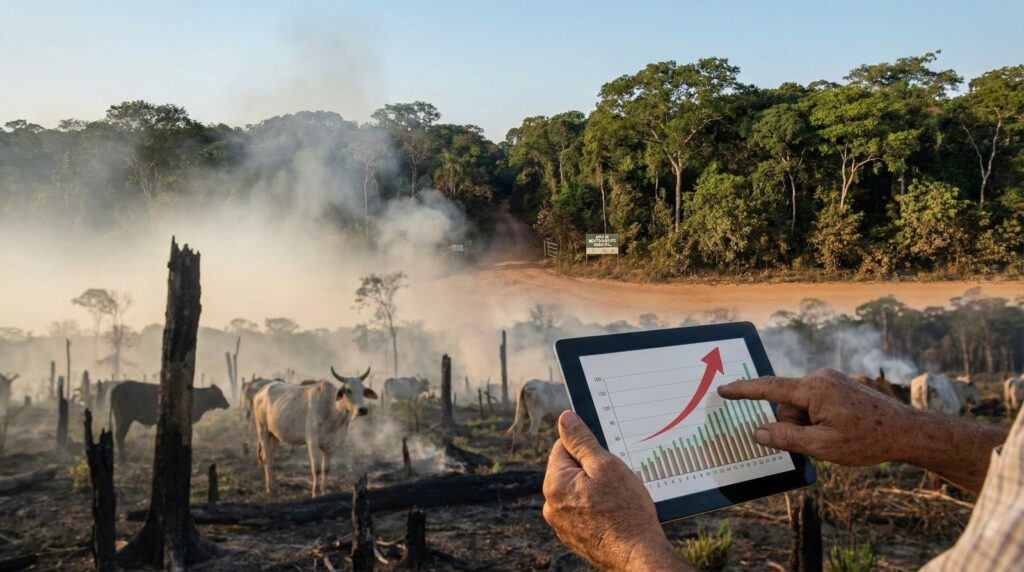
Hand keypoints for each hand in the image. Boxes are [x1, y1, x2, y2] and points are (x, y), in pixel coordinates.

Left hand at [542, 411, 688, 570]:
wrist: (637, 555)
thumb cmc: (625, 510)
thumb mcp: (605, 465)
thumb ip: (582, 440)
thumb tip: (565, 419)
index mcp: (554, 484)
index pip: (563, 447)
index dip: (587, 447)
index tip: (606, 457)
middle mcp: (551, 505)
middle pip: (571, 470)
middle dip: (593, 470)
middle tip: (616, 480)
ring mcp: (562, 524)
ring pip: (579, 492)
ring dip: (596, 489)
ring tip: (618, 499)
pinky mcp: (575, 537)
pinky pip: (584, 511)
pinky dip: (598, 508)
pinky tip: (615, 513)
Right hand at [717, 368, 911, 465]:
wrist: (907, 431)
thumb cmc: (867, 440)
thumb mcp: (822, 446)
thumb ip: (786, 437)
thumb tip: (757, 432)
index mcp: (814, 389)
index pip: (769, 388)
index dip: (743, 391)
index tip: (723, 389)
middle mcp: (820, 378)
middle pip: (787, 404)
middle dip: (795, 424)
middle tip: (823, 440)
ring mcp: (831, 380)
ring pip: (801, 405)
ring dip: (809, 423)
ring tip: (838, 435)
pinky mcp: (839, 386)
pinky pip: (815, 403)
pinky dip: (819, 418)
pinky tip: (842, 429)